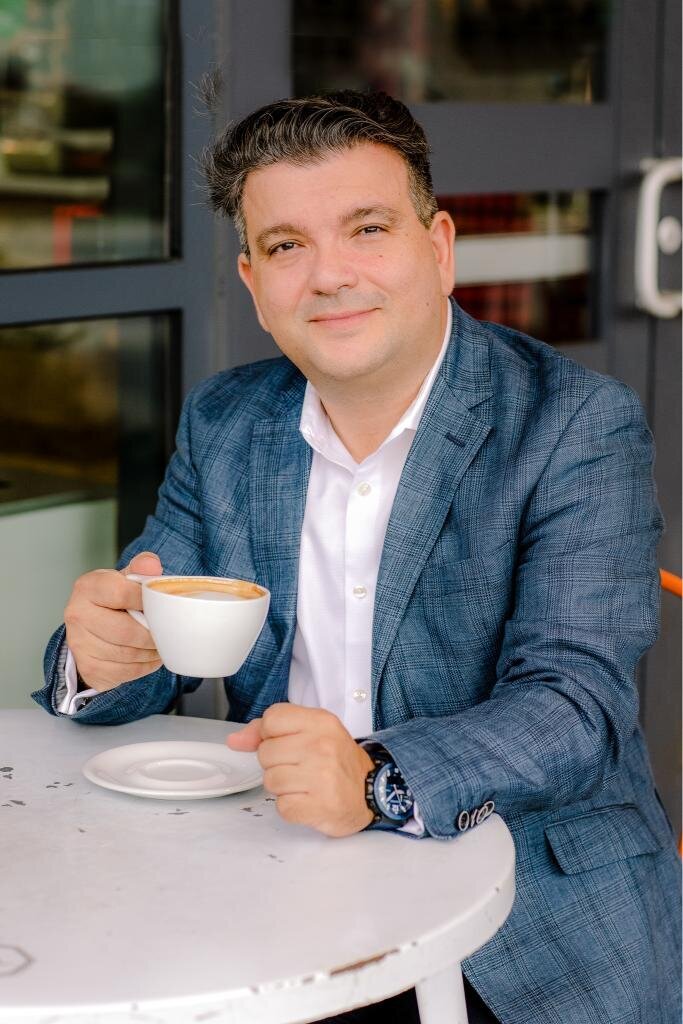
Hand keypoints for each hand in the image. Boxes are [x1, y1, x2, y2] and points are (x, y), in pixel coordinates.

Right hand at [64, 552, 162, 691]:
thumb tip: (151, 564)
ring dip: (150, 653)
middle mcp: (77, 614)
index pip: (121, 593)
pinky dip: (143, 667)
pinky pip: (124, 672)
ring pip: (126, 654)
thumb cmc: (114, 599)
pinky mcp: (88, 667)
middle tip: (166, 633)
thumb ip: (140, 568)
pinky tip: (149, 657)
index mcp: (87, 587)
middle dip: (152, 635)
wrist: (91, 625)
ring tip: (160, 645)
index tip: (160, 605)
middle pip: (125, 631)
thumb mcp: (125, 578)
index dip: (146, 601)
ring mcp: (79, 644)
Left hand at [227, 704, 373, 837]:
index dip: (270, 735)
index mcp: (320, 722)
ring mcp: (321, 777)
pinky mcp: (319, 806)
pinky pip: (282, 806)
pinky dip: (291, 806)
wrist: (371, 792)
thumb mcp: (311, 732)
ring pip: (270, 781)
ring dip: (282, 787)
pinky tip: (308, 799)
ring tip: (304, 784)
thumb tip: (236, 740)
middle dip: (276, 763)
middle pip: (266, 753)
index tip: (286, 743)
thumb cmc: (337, 761)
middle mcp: (321, 746)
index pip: (271, 719)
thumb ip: (270, 730)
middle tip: (300, 766)